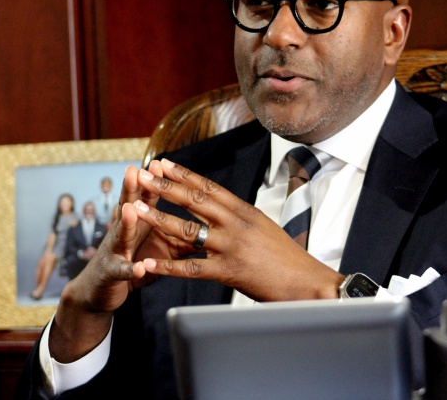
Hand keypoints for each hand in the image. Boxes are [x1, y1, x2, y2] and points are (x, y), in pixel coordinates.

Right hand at [50, 161, 174, 361]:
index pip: (145, 198)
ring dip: (126, 223)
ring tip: (131, 210)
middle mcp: (122, 232)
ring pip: (120, 235)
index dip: (152, 182)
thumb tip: (207, 226)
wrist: (99, 290)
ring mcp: (114, 252)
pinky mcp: (111, 274)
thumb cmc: (132, 260)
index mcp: (136, 223)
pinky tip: (136, 268)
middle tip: (134, 170)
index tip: (160, 163)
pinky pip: (120, 271)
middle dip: (131, 189)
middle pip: (126, 207)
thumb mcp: (158, 247)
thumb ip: (179, 235)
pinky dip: (129, 269)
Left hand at [134, 158, 344, 301]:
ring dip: (159, 218)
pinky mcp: (229, 272)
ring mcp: (232, 247)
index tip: (164, 163)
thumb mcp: (264, 228)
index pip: (210, 187)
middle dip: (165, 186)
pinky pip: (191, 268)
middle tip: (142, 175)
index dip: (184, 174)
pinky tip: (147, 264)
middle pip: (195, 200)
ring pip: (188, 230)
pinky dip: (167, 267)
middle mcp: (237, 224)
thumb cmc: (288, 259)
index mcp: (246, 211)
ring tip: (137, 210)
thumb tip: (221, 208)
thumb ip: (240, 219)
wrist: (310, 283)